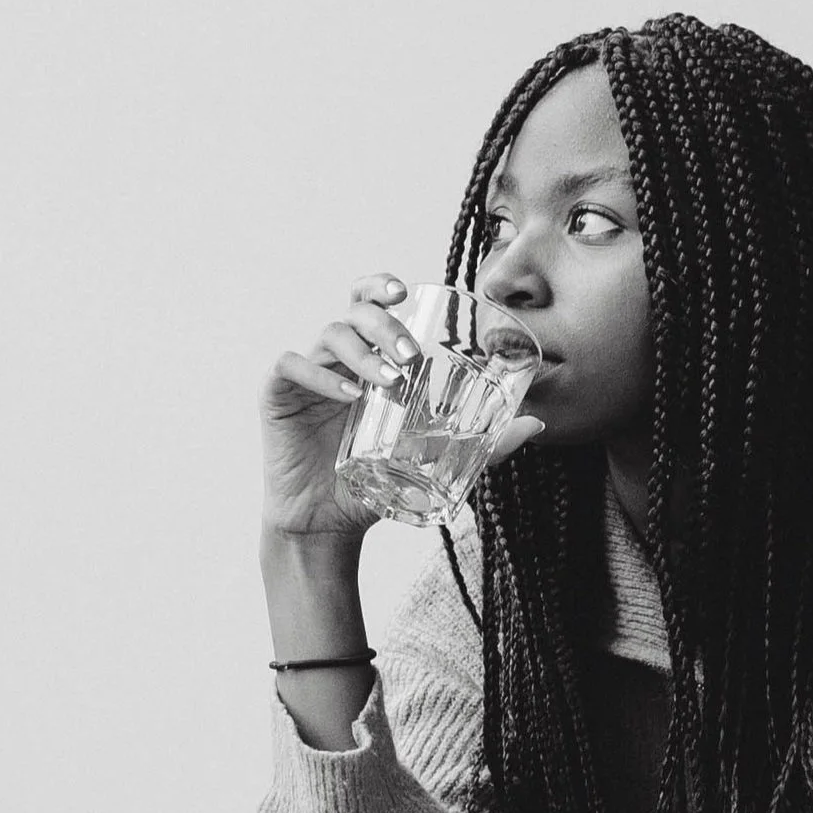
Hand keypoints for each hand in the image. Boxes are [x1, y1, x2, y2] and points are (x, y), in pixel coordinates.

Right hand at [263, 272, 544, 537]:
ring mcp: (305, 373)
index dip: (382, 286)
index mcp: (367, 359)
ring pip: (328, 335)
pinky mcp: (277, 394)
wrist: (327, 526)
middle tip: (409, 353)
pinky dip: (321, 374)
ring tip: (388, 381)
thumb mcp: (433, 463)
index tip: (406, 289)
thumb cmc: (375, 486)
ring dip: (362, 352)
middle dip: (383, 323)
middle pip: (353, 312)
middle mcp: (335, 358)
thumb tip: (535, 424)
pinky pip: (292, 364)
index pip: (369, 304)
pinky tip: (349, 394)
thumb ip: (481, 444)